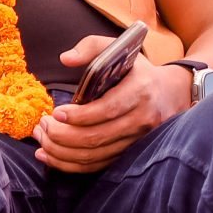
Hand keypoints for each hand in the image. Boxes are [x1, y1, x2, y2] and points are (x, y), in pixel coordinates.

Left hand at [32, 37, 189, 172]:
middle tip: (41, 125)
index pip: (107, 109)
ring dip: (60, 151)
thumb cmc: (137, 70)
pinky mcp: (129, 153)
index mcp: (140, 91)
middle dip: (61, 135)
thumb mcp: (119, 49)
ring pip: (94, 156)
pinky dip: (70, 164)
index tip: (55, 113)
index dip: (79, 116)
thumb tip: (65, 59)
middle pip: (96, 137)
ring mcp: (137, 140)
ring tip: (40, 138)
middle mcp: (142, 119)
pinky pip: (97, 166)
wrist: (172, 92)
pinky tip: (48, 156)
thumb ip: (91, 47)